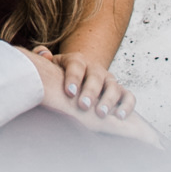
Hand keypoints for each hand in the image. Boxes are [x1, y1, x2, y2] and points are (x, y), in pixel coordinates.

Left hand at [25, 50, 160, 146]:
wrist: (80, 76)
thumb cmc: (61, 76)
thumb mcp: (51, 65)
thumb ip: (42, 56)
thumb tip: (44, 54)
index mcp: (76, 61)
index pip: (76, 65)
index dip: (73, 78)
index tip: (69, 93)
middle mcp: (95, 69)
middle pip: (96, 76)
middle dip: (90, 91)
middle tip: (83, 106)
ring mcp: (109, 80)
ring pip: (113, 86)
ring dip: (108, 100)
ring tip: (100, 113)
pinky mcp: (120, 91)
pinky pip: (128, 96)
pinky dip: (127, 106)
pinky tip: (119, 117)